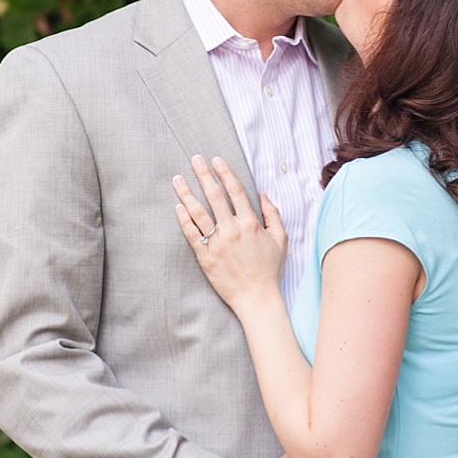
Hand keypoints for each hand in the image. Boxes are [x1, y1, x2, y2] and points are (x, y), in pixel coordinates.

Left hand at [174, 156, 286, 312]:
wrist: (257, 297)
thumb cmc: (270, 269)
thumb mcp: (280, 238)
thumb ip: (272, 214)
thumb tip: (263, 194)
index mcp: (250, 223)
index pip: (235, 190)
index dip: (225, 173)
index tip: (216, 160)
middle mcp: (232, 230)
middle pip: (215, 196)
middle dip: (204, 175)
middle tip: (195, 159)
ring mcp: (217, 243)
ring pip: (199, 213)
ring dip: (187, 194)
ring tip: (178, 179)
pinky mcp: (205, 257)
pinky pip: (192, 235)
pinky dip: (184, 220)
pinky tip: (177, 207)